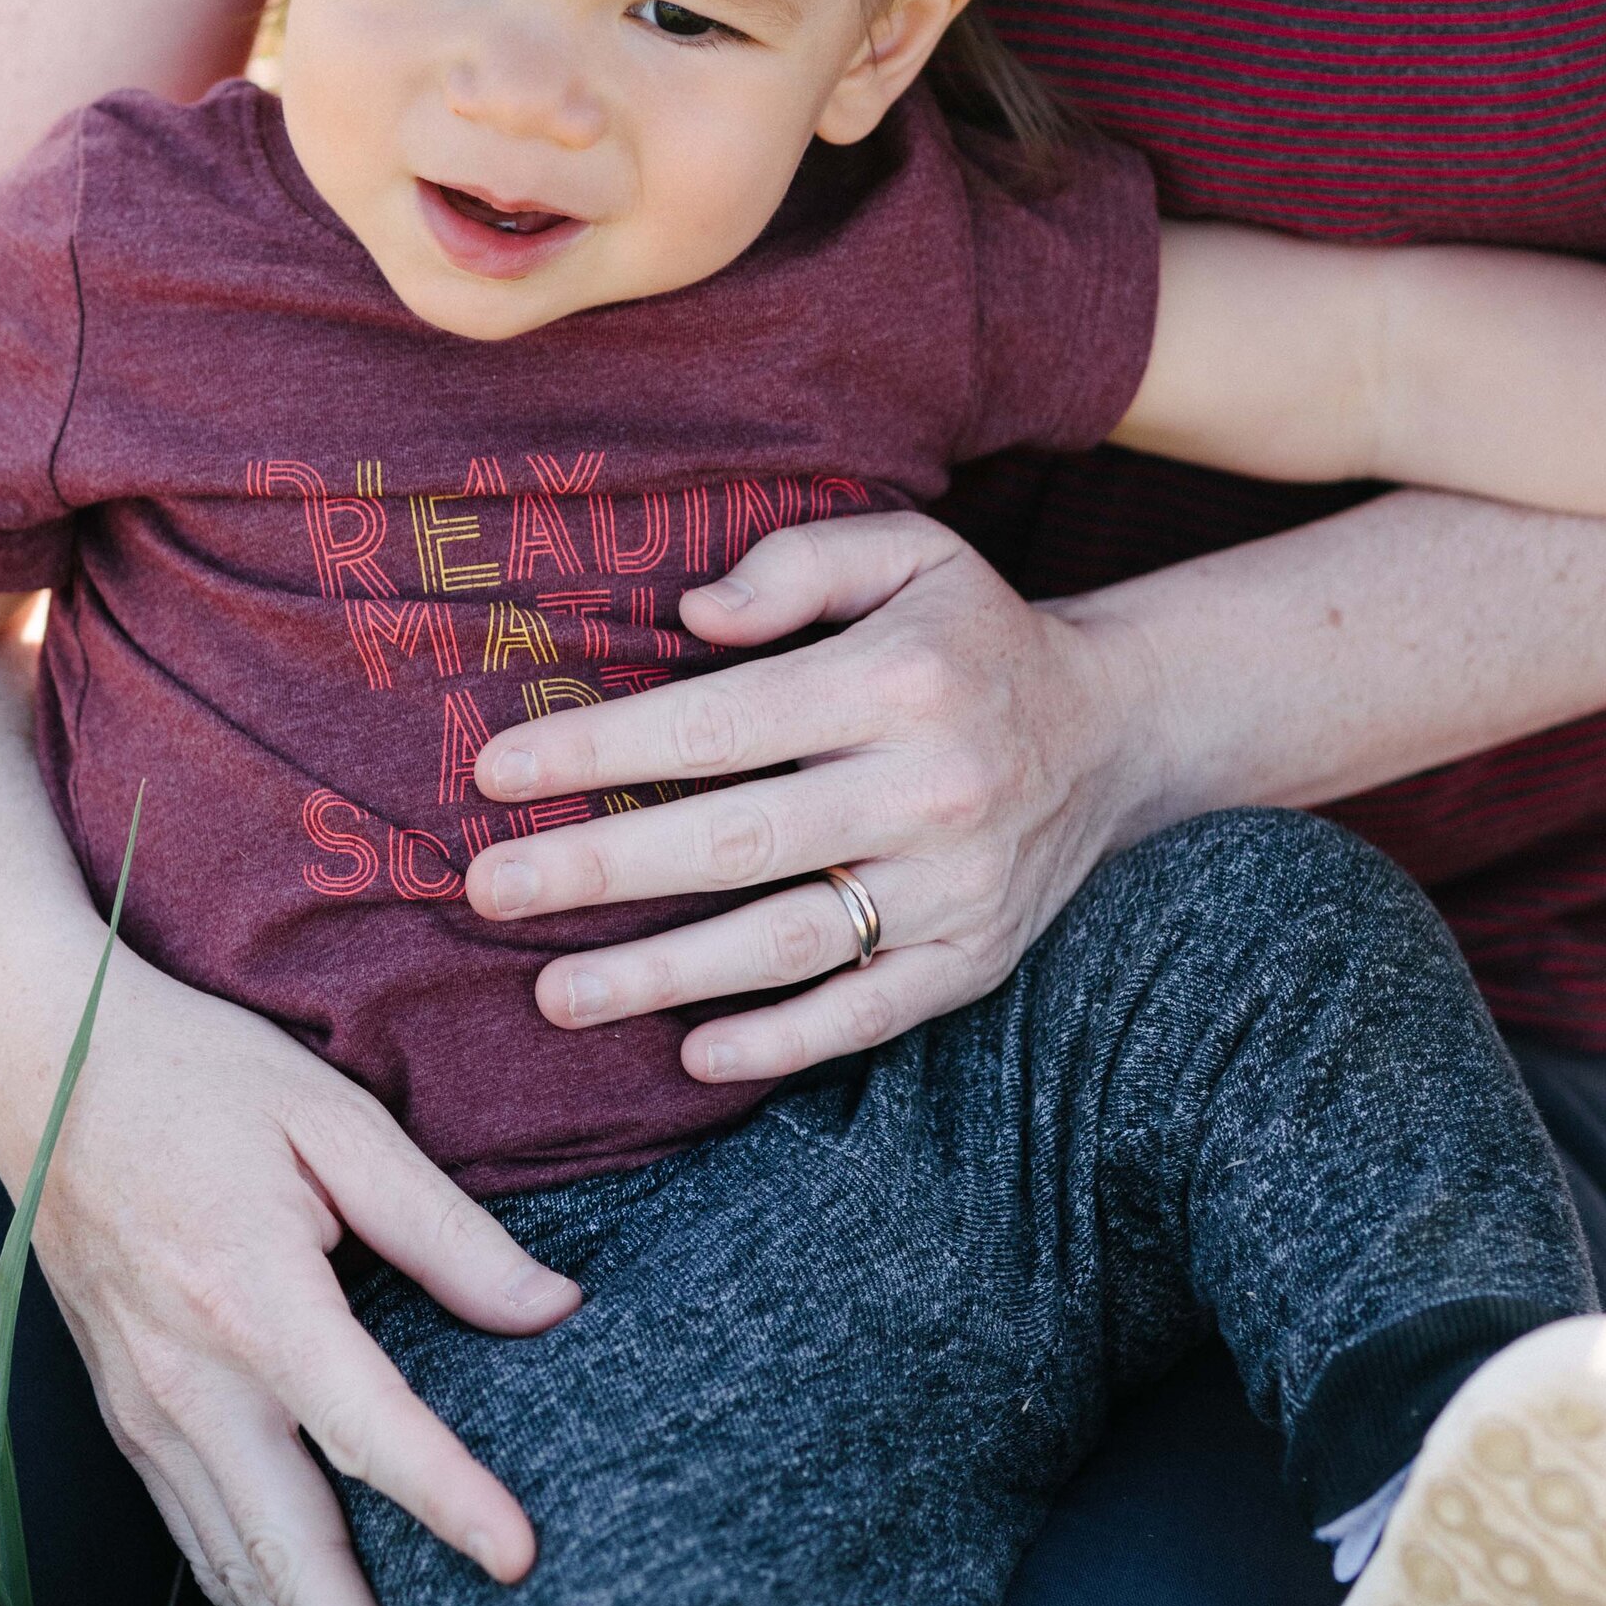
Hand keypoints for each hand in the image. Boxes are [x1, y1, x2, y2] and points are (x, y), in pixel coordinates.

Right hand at [16, 937, 572, 1605]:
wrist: (40, 1062)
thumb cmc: (200, 1076)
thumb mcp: (338, 1120)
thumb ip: (447, 1228)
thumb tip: (554, 1315)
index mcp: (251, 1296)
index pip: (365, 1423)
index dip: (446, 1496)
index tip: (520, 1562)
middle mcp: (188, 1379)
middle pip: (283, 1553)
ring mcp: (146, 1411)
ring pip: (233, 1573)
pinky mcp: (128, 1419)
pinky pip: (197, 1545)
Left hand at [463, 514, 1168, 1083]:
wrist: (1117, 731)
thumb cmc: (971, 638)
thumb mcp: (907, 553)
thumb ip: (798, 565)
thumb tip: (693, 617)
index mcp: (898, 682)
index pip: (718, 726)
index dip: (599, 751)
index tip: (496, 773)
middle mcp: (931, 790)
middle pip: (735, 844)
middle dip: (598, 870)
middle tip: (487, 891)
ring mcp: (956, 888)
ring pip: (787, 944)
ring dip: (661, 977)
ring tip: (553, 994)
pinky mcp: (973, 960)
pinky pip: (866, 1013)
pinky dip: (781, 1042)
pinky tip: (692, 1052)